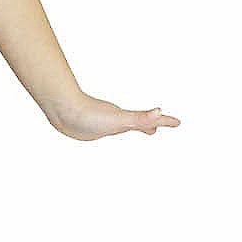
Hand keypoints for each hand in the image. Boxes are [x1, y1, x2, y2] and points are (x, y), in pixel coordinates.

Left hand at [50, 94, 179, 141]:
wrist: (63, 110)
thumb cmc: (90, 115)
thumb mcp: (119, 119)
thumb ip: (140, 117)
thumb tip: (160, 112)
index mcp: (127, 118)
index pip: (151, 120)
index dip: (165, 122)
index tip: (178, 123)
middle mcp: (119, 118)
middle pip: (143, 121)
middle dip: (155, 124)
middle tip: (164, 126)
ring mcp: (108, 122)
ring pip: (129, 124)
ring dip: (140, 127)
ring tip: (148, 131)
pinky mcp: (95, 127)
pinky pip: (113, 128)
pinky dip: (119, 129)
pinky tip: (114, 131)